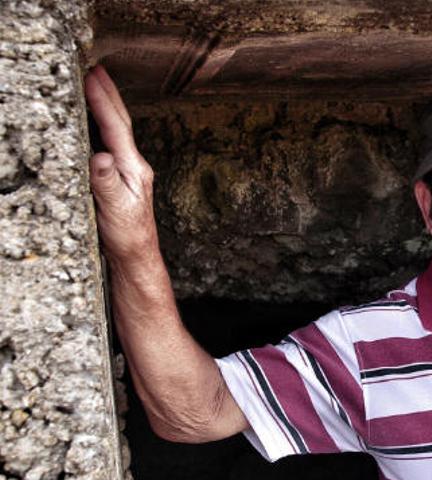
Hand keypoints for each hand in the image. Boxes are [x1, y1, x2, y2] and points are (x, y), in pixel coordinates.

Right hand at [84, 65, 158, 263]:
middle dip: (107, 93)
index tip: (90, 74)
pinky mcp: (121, 179)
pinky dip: (102, 126)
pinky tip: (95, 122)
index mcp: (134, 168)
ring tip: (96, 85)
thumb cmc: (126, 236)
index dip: (101, 100)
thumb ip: (106, 182)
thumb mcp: (114, 210)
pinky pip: (111, 143)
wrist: (136, 256)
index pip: (115, 127)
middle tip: (95, 67)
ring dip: (106, 106)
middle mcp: (134, 165)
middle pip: (120, 122)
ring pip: (117, 130)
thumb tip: (99, 156)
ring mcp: (129, 171)